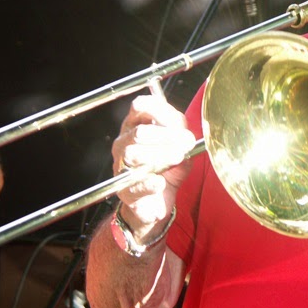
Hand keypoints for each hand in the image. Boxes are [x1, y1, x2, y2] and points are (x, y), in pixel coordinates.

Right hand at [112, 95, 194, 231]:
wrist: (159, 201)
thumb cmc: (167, 168)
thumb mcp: (179, 145)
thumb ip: (181, 133)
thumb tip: (185, 134)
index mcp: (136, 126)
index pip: (140, 106)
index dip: (161, 112)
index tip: (179, 124)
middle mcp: (124, 143)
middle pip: (140, 132)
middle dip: (167, 136)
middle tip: (186, 143)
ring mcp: (121, 167)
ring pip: (133, 154)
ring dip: (160, 155)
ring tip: (177, 158)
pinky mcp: (125, 191)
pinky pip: (134, 183)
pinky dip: (150, 182)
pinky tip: (160, 182)